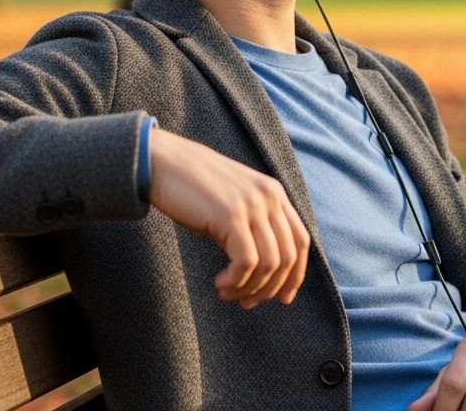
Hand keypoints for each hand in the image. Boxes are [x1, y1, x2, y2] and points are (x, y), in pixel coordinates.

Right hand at [147, 127, 310, 308]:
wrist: (165, 163)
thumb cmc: (195, 187)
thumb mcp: (235, 201)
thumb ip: (255, 222)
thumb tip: (266, 267)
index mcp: (274, 193)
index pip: (301, 240)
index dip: (295, 274)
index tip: (282, 298)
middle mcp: (269, 197)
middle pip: (288, 257)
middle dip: (270, 289)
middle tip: (247, 302)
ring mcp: (251, 204)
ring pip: (269, 264)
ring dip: (249, 289)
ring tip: (228, 292)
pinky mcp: (231, 215)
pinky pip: (247, 262)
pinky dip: (236, 282)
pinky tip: (220, 283)